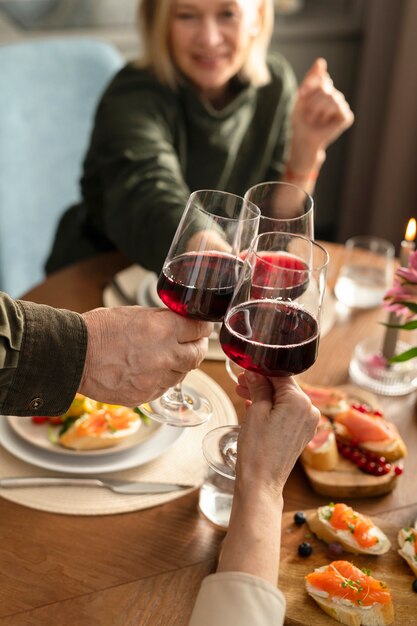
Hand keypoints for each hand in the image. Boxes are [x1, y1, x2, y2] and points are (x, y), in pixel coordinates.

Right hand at [79, 306, 211, 405]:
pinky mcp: (145, 395)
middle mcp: (165, 356)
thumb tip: (181, 322)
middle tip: (193, 342)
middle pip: (198, 354)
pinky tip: (150, 369)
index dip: (203, 326)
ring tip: (164, 355)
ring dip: (179, 364)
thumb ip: (162, 320)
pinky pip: (164, 387)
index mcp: (164, 330)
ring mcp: (156, 379)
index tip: (202, 326)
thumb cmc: (99, 330)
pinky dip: (162, 378)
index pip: (200, 329)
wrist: (73, 356)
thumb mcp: (136, 313)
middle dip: (197, 346)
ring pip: (183, 373)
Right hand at [235, 372, 319, 493]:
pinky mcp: (302, 433)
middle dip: (261, 383)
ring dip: (265, 395)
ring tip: (243, 394)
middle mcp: (309, 410)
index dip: (260, 370)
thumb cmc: (258, 449)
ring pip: (284, 400)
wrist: (261, 482)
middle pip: (283, 387)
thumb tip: (255, 372)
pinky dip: (272, 408)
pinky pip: (287, 412)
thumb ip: (258, 387)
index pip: (279, 374)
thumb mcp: (255, 411)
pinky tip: (254, 406)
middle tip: (240, 382)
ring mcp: (308, 423)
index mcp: (300, 401)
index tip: (245, 370)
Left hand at [289, 58, 353, 170]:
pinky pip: (337, 106)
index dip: (310, 85)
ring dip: (317, 108)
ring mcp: (342, 106)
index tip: (300, 95)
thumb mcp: (302, 96)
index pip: (321, 77)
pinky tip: (323, 122)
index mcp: (325, 89)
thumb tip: (321, 61)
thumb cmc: (300, 119)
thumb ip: (311, 78)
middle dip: (312, 100)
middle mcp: (335, 95)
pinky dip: (326, 114)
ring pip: (331, 96)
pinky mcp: (347, 116)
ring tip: (313, 119)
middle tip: (307, 113)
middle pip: (326, 86)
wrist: (303, 139)